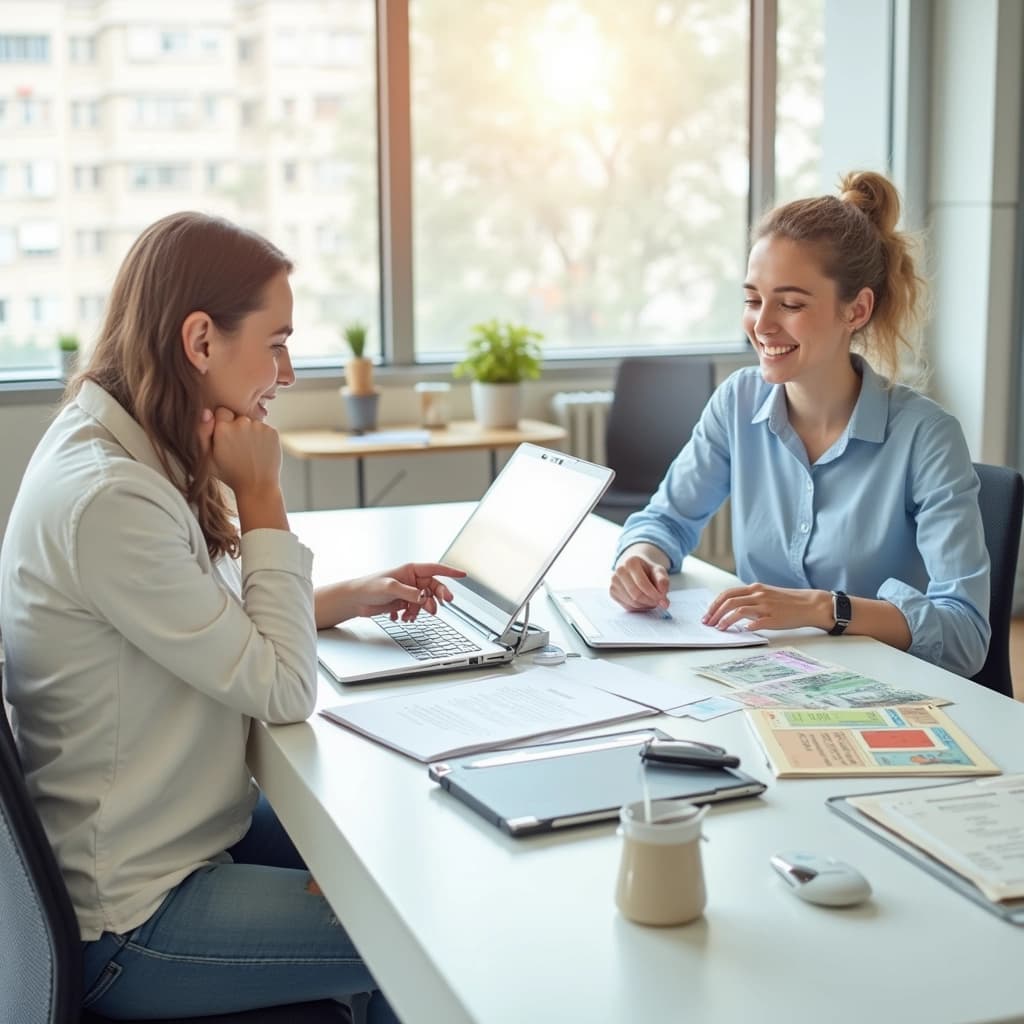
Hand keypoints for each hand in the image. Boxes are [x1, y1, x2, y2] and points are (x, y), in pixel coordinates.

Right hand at [197, 407, 281, 498]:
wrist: (257, 486)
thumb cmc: (230, 475)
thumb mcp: (207, 458)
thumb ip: (202, 433)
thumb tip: (206, 412)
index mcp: (223, 428)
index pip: (222, 411)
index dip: (222, 424)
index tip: (225, 437)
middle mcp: (242, 423)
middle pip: (238, 416)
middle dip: (237, 427)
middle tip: (238, 447)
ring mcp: (259, 427)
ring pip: (252, 422)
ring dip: (251, 432)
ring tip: (249, 451)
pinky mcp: (273, 432)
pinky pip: (265, 429)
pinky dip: (263, 437)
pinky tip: (259, 451)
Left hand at [332, 563, 465, 624]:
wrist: (355, 601)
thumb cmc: (368, 587)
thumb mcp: (390, 588)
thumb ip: (409, 593)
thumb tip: (425, 598)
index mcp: (411, 570)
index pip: (435, 569)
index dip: (450, 572)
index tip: (463, 574)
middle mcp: (412, 580)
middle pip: (433, 589)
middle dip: (436, 598)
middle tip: (438, 607)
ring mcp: (409, 592)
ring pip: (426, 602)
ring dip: (420, 611)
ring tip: (408, 616)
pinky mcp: (404, 603)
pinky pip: (416, 610)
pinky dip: (411, 615)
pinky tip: (401, 617)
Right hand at [609, 546, 670, 610]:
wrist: (633, 568)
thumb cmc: (647, 570)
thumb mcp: (659, 571)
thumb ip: (663, 582)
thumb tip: (664, 600)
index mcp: (631, 562)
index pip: (642, 583)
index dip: (654, 594)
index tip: (663, 599)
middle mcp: (619, 570)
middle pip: (636, 594)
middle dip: (650, 601)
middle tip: (658, 602)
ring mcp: (614, 582)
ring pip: (632, 602)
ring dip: (645, 605)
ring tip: (652, 600)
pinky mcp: (612, 591)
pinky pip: (627, 606)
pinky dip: (638, 608)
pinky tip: (643, 602)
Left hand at [702, 583, 831, 631]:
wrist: (809, 604)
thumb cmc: (787, 601)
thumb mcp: (766, 594)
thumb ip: (749, 598)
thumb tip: (731, 608)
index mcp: (755, 589)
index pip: (727, 594)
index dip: (714, 604)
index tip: (707, 614)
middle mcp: (758, 595)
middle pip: (729, 601)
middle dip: (715, 613)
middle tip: (708, 623)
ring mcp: (766, 606)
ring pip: (739, 610)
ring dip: (726, 620)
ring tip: (719, 629)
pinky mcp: (775, 618)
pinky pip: (757, 622)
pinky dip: (746, 626)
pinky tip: (741, 631)